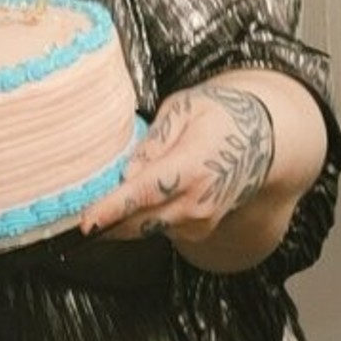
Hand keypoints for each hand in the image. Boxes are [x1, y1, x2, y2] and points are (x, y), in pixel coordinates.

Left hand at [79, 79, 273, 247]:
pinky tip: (140, 200)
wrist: (260, 141)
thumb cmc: (218, 116)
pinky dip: (142, 219)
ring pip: (147, 229)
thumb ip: (154, 140)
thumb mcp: (184, 109)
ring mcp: (201, 221)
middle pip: (141, 222)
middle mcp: (198, 201)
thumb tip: (128, 171)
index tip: (86, 222)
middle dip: (107, 222)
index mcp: (193, 166)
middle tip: (80, 214)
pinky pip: (160, 230)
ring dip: (123, 220)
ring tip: (111, 199)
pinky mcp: (199, 231)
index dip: (113, 209)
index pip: (145, 193)